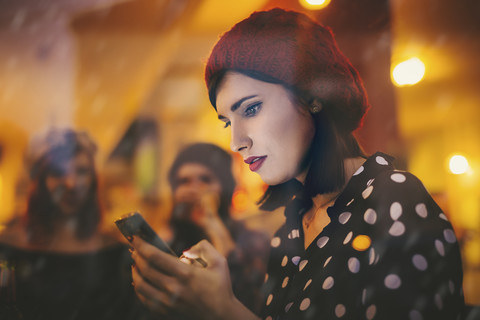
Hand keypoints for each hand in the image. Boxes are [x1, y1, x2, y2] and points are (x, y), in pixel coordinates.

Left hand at [131, 238, 255, 319]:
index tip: (135, 237)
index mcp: (185, 274)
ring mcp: (168, 302)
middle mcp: (174, 288)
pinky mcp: (165, 311)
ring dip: (135, 271)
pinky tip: (140, 280)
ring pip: (140, 285)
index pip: (155, 256)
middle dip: (136, 255)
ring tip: (135, 263)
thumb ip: (204, 248)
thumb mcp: (219, 262)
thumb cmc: (221, 286)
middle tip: (134, 247)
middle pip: (145, 269)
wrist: (221, 315)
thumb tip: (186, 250)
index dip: (142, 245)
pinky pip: (144, 298)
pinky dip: (138, 288)